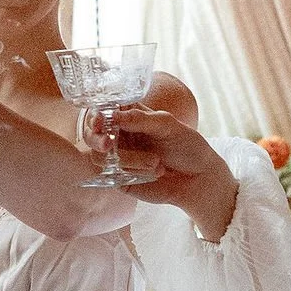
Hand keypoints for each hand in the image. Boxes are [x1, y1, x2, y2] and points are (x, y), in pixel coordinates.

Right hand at [95, 101, 239, 240]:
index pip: (103, 111)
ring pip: (101, 157)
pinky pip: (112, 176)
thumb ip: (141, 119)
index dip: (96, 114)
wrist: (199, 178)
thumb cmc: (187, 146)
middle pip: (92, 134)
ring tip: (156, 162)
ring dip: (127, 159)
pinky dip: (132, 173)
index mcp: (129, 117)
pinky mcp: (121, 179)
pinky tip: (154, 174)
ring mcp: (118, 158)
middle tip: (107, 144)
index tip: (100, 120)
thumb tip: (113, 115)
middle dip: (96, 138)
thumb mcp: (168, 125)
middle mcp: (120, 136)